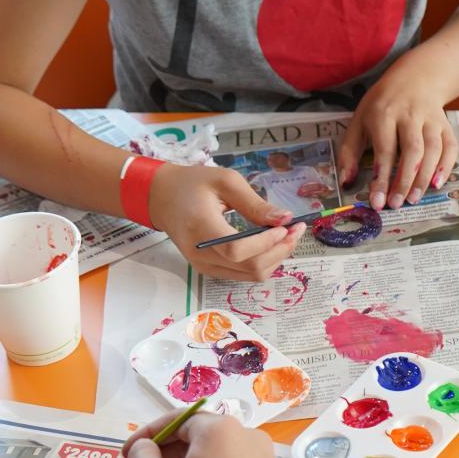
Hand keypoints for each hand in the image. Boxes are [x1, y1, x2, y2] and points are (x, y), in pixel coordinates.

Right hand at [149, 163, 306, 280]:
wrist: (163, 199)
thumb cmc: (192, 184)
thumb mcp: (225, 181)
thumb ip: (255, 203)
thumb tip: (284, 219)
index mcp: (201, 228)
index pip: (237, 250)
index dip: (266, 243)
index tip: (285, 226)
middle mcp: (201, 255)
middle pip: (249, 267)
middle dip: (280, 251)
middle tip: (295, 229)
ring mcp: (204, 266)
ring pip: (250, 275)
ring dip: (275, 258)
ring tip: (286, 235)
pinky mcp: (209, 270)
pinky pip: (243, 274)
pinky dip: (262, 262)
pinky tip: (270, 244)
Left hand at [337, 69, 457, 209]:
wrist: (414, 79)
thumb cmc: (381, 105)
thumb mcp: (358, 122)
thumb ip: (349, 152)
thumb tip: (347, 182)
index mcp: (384, 114)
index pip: (385, 150)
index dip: (382, 177)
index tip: (377, 201)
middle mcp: (410, 115)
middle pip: (412, 150)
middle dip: (404, 180)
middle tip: (396, 203)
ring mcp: (430, 119)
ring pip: (433, 149)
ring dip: (424, 177)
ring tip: (414, 198)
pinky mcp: (445, 124)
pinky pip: (450, 146)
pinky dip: (446, 166)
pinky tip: (437, 184)